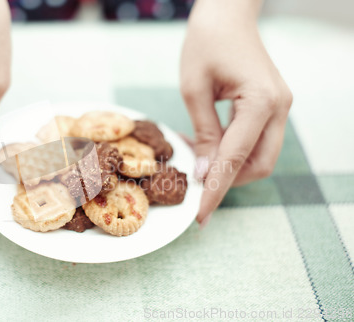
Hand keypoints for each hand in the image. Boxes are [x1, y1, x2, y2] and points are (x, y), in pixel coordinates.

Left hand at [180, 0, 292, 227]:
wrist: (227, 13)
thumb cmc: (206, 42)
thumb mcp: (194, 90)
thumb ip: (204, 134)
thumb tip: (206, 173)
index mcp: (261, 102)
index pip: (236, 160)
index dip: (216, 190)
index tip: (200, 215)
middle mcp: (279, 108)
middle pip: (259, 165)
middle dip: (228, 181)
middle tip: (195, 189)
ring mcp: (280, 107)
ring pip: (260, 157)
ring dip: (230, 167)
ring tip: (198, 162)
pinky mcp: (271, 105)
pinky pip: (256, 140)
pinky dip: (234, 151)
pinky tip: (208, 147)